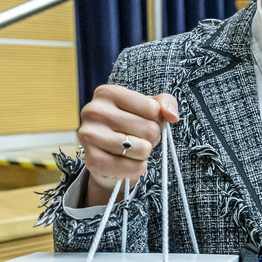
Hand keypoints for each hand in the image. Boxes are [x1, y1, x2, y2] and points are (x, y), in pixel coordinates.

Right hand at [77, 85, 178, 205]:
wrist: (108, 156)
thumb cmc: (131, 127)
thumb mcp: (149, 108)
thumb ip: (166, 103)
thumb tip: (172, 115)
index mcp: (107, 93)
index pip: (152, 109)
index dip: (156, 119)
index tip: (143, 121)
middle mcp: (94, 111)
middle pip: (149, 129)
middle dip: (151, 138)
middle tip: (138, 138)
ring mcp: (89, 136)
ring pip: (142, 149)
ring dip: (144, 153)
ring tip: (132, 149)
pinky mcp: (92, 161)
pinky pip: (133, 167)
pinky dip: (138, 168)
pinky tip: (129, 163)